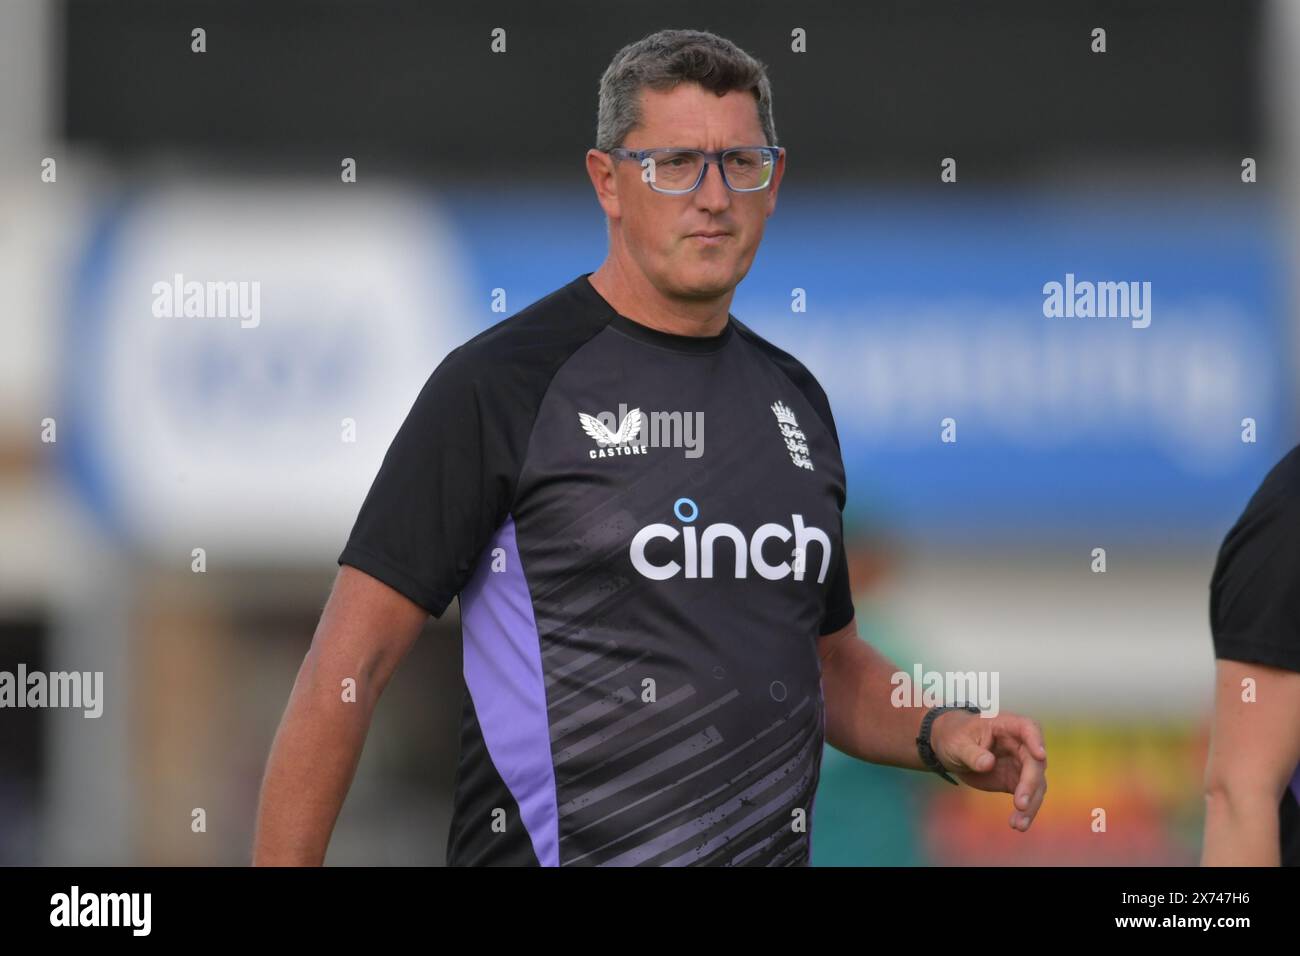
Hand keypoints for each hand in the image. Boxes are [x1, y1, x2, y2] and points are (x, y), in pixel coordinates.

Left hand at [930, 710, 1047, 831]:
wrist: (951, 748)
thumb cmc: (955, 736)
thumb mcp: (957, 743)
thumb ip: (972, 753)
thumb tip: (988, 763)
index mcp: (1007, 725)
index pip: (1028, 728)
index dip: (1036, 740)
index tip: (1040, 755)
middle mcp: (1020, 744)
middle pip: (1035, 763)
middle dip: (1030, 784)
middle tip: (1020, 804)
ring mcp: (1021, 764)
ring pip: (1036, 784)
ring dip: (1031, 804)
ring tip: (1018, 824)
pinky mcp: (1016, 781)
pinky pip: (1027, 797)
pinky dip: (1025, 811)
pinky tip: (1017, 824)